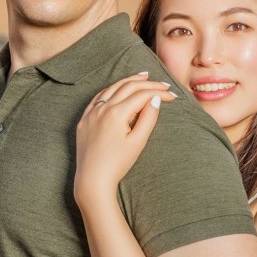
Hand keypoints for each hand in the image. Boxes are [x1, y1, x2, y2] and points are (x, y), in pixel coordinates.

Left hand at [74, 73, 174, 204]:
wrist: (92, 179)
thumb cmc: (117, 164)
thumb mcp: (138, 142)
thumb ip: (148, 118)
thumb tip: (155, 99)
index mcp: (116, 113)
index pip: (142, 95)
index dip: (159, 93)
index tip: (172, 96)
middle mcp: (102, 108)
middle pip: (128, 87)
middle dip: (147, 84)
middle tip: (162, 84)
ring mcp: (91, 113)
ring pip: (112, 88)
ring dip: (128, 81)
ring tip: (143, 77)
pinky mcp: (84, 120)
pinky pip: (98, 98)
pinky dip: (111, 90)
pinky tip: (117, 89)